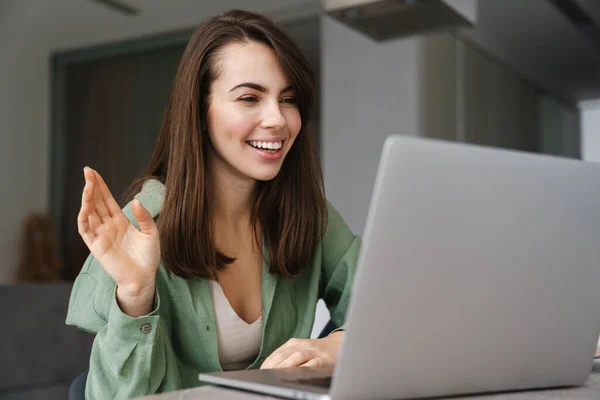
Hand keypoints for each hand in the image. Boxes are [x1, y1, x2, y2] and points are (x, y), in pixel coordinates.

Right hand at [78, 167, 160, 298]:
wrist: (144, 277)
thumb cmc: (148, 257)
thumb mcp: (151, 233)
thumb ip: (144, 216)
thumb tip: (134, 201)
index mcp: (120, 221)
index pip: (107, 200)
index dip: (101, 186)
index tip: (94, 172)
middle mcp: (108, 226)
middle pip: (96, 202)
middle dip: (91, 186)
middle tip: (87, 170)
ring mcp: (101, 235)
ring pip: (89, 213)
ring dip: (87, 198)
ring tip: (88, 184)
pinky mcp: (96, 246)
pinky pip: (85, 229)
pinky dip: (83, 217)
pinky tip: (86, 205)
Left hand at [260, 331, 343, 368]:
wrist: (339, 344)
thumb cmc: (317, 351)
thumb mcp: (301, 349)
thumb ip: (287, 356)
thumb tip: (269, 369)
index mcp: (295, 343)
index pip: (278, 353)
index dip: (268, 362)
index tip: (261, 371)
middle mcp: (303, 345)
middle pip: (285, 354)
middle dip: (274, 365)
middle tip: (266, 374)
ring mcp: (314, 352)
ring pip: (298, 357)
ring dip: (286, 365)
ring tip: (277, 374)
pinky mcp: (324, 360)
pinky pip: (313, 363)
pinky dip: (305, 368)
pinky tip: (298, 374)